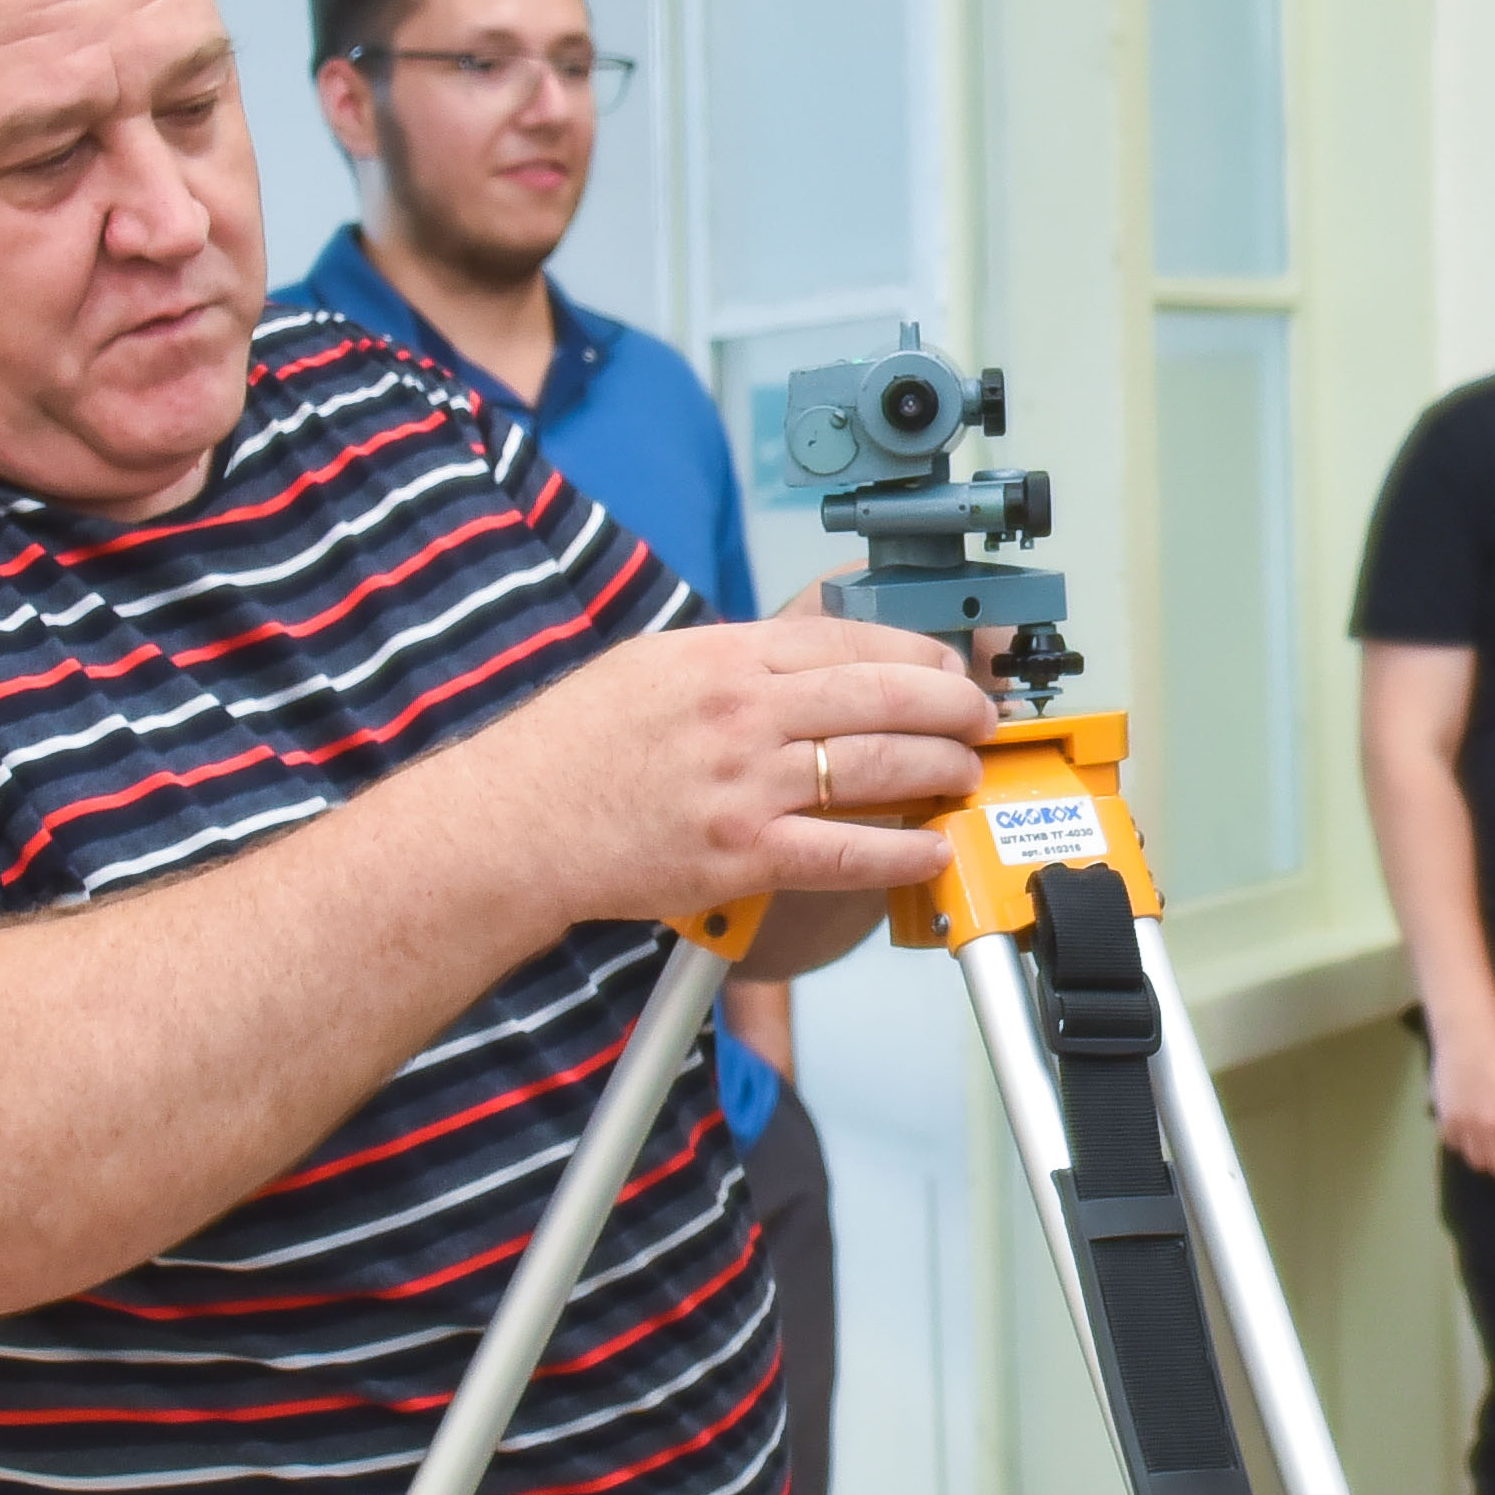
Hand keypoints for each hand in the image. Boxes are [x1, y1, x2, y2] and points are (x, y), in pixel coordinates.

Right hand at [461, 613, 996, 931]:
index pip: (848, 640)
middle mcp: (740, 712)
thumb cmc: (571, 748)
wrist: (512, 824)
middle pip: (881, 696)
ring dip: (941, 769)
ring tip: (967, 771)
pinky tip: (933, 846)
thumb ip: (734, 660)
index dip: (916, 653)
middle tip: (982, 716)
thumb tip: (809, 659)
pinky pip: (845, 850)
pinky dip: (901, 850)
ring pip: (877, 767)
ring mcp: (744, 785)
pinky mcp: (741, 854)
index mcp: (722, 656)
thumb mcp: (653, 666)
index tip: (947, 666)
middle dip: (952, 706)